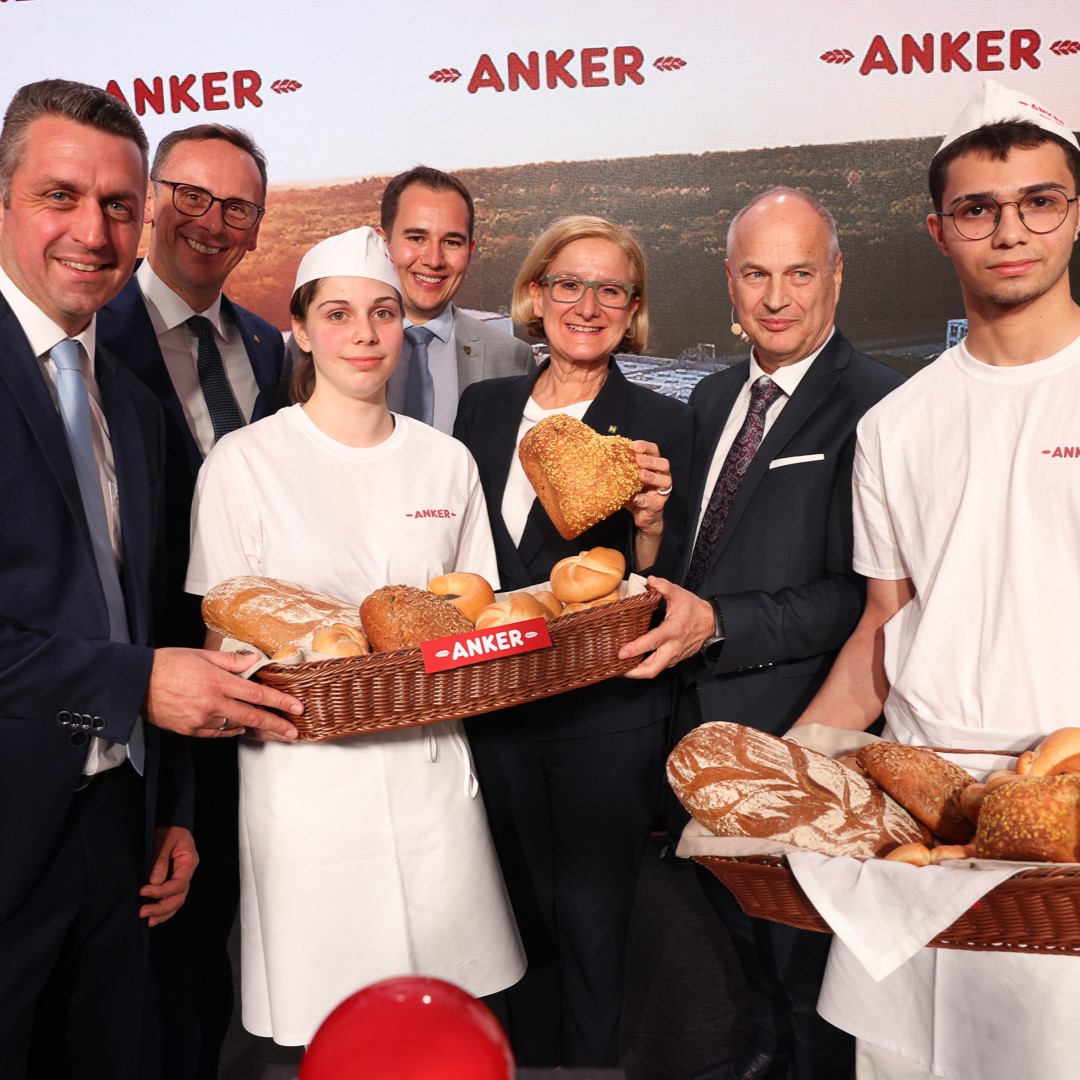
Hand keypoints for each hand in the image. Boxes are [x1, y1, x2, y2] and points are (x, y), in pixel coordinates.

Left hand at [139, 825, 197, 926]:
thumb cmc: (167, 830)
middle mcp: (187, 872)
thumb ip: (160, 859)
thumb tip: (155, 882)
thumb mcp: (164, 839)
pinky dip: (164, 911)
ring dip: (163, 913)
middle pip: (180, 896)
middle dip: (162, 907)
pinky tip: (154, 918)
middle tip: (143, 912)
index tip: (143, 891)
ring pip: (177, 901)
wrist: (168, 824)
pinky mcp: (172, 881)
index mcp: (189, 861)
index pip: (179, 883)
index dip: (162, 891)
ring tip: (148, 920)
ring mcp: (181, 878)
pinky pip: (172, 899)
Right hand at [145, 648, 301, 741]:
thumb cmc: (168, 664)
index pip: (257, 694)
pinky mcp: (190, 730)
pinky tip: (240, 728)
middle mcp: (212, 703)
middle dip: (276, 726)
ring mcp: (201, 720)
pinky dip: (231, 730)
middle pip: (252, 718)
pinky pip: (218, 733)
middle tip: (294, 733)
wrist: (135, 683)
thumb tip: (253, 661)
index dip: (280, 702)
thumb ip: (231, 661)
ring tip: (273, 731)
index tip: (296, 708)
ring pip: (236, 727)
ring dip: (255, 729)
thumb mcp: (202, 655)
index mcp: (218, 682)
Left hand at [619, 576, 716, 677]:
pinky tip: (631, 663)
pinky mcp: (673, 660)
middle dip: (632, 672)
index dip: (636, 648)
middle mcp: (673, 647)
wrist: (711, 624)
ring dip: (636, 672)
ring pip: (653, 671)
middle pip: (652, 668)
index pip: (653, 642)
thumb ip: (664, 587)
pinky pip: (657, 668)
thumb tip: (650, 580)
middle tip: (615, 668)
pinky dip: (643, 668)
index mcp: (673, 630)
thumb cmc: (694, 610)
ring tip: (618, 668)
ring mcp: (673, 656)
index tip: (621, 652)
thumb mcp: (680, 594)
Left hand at [623, 440, 672, 535]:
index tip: (634, 445)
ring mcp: (662, 491)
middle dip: (651, 460)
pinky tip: (633, 497)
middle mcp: (662, 476)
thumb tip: (604, 459)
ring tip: (641, 475)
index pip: (654, 451)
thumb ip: (623, 470)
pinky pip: (651, 500)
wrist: (640, 516)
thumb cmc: (635, 494)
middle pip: (664, 463)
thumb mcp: (628, 479)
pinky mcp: (658, 504)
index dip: (646, 447)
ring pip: (665, 480)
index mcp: (654, 466)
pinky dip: (641, 498)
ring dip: (652, 477)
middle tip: (638, 460)